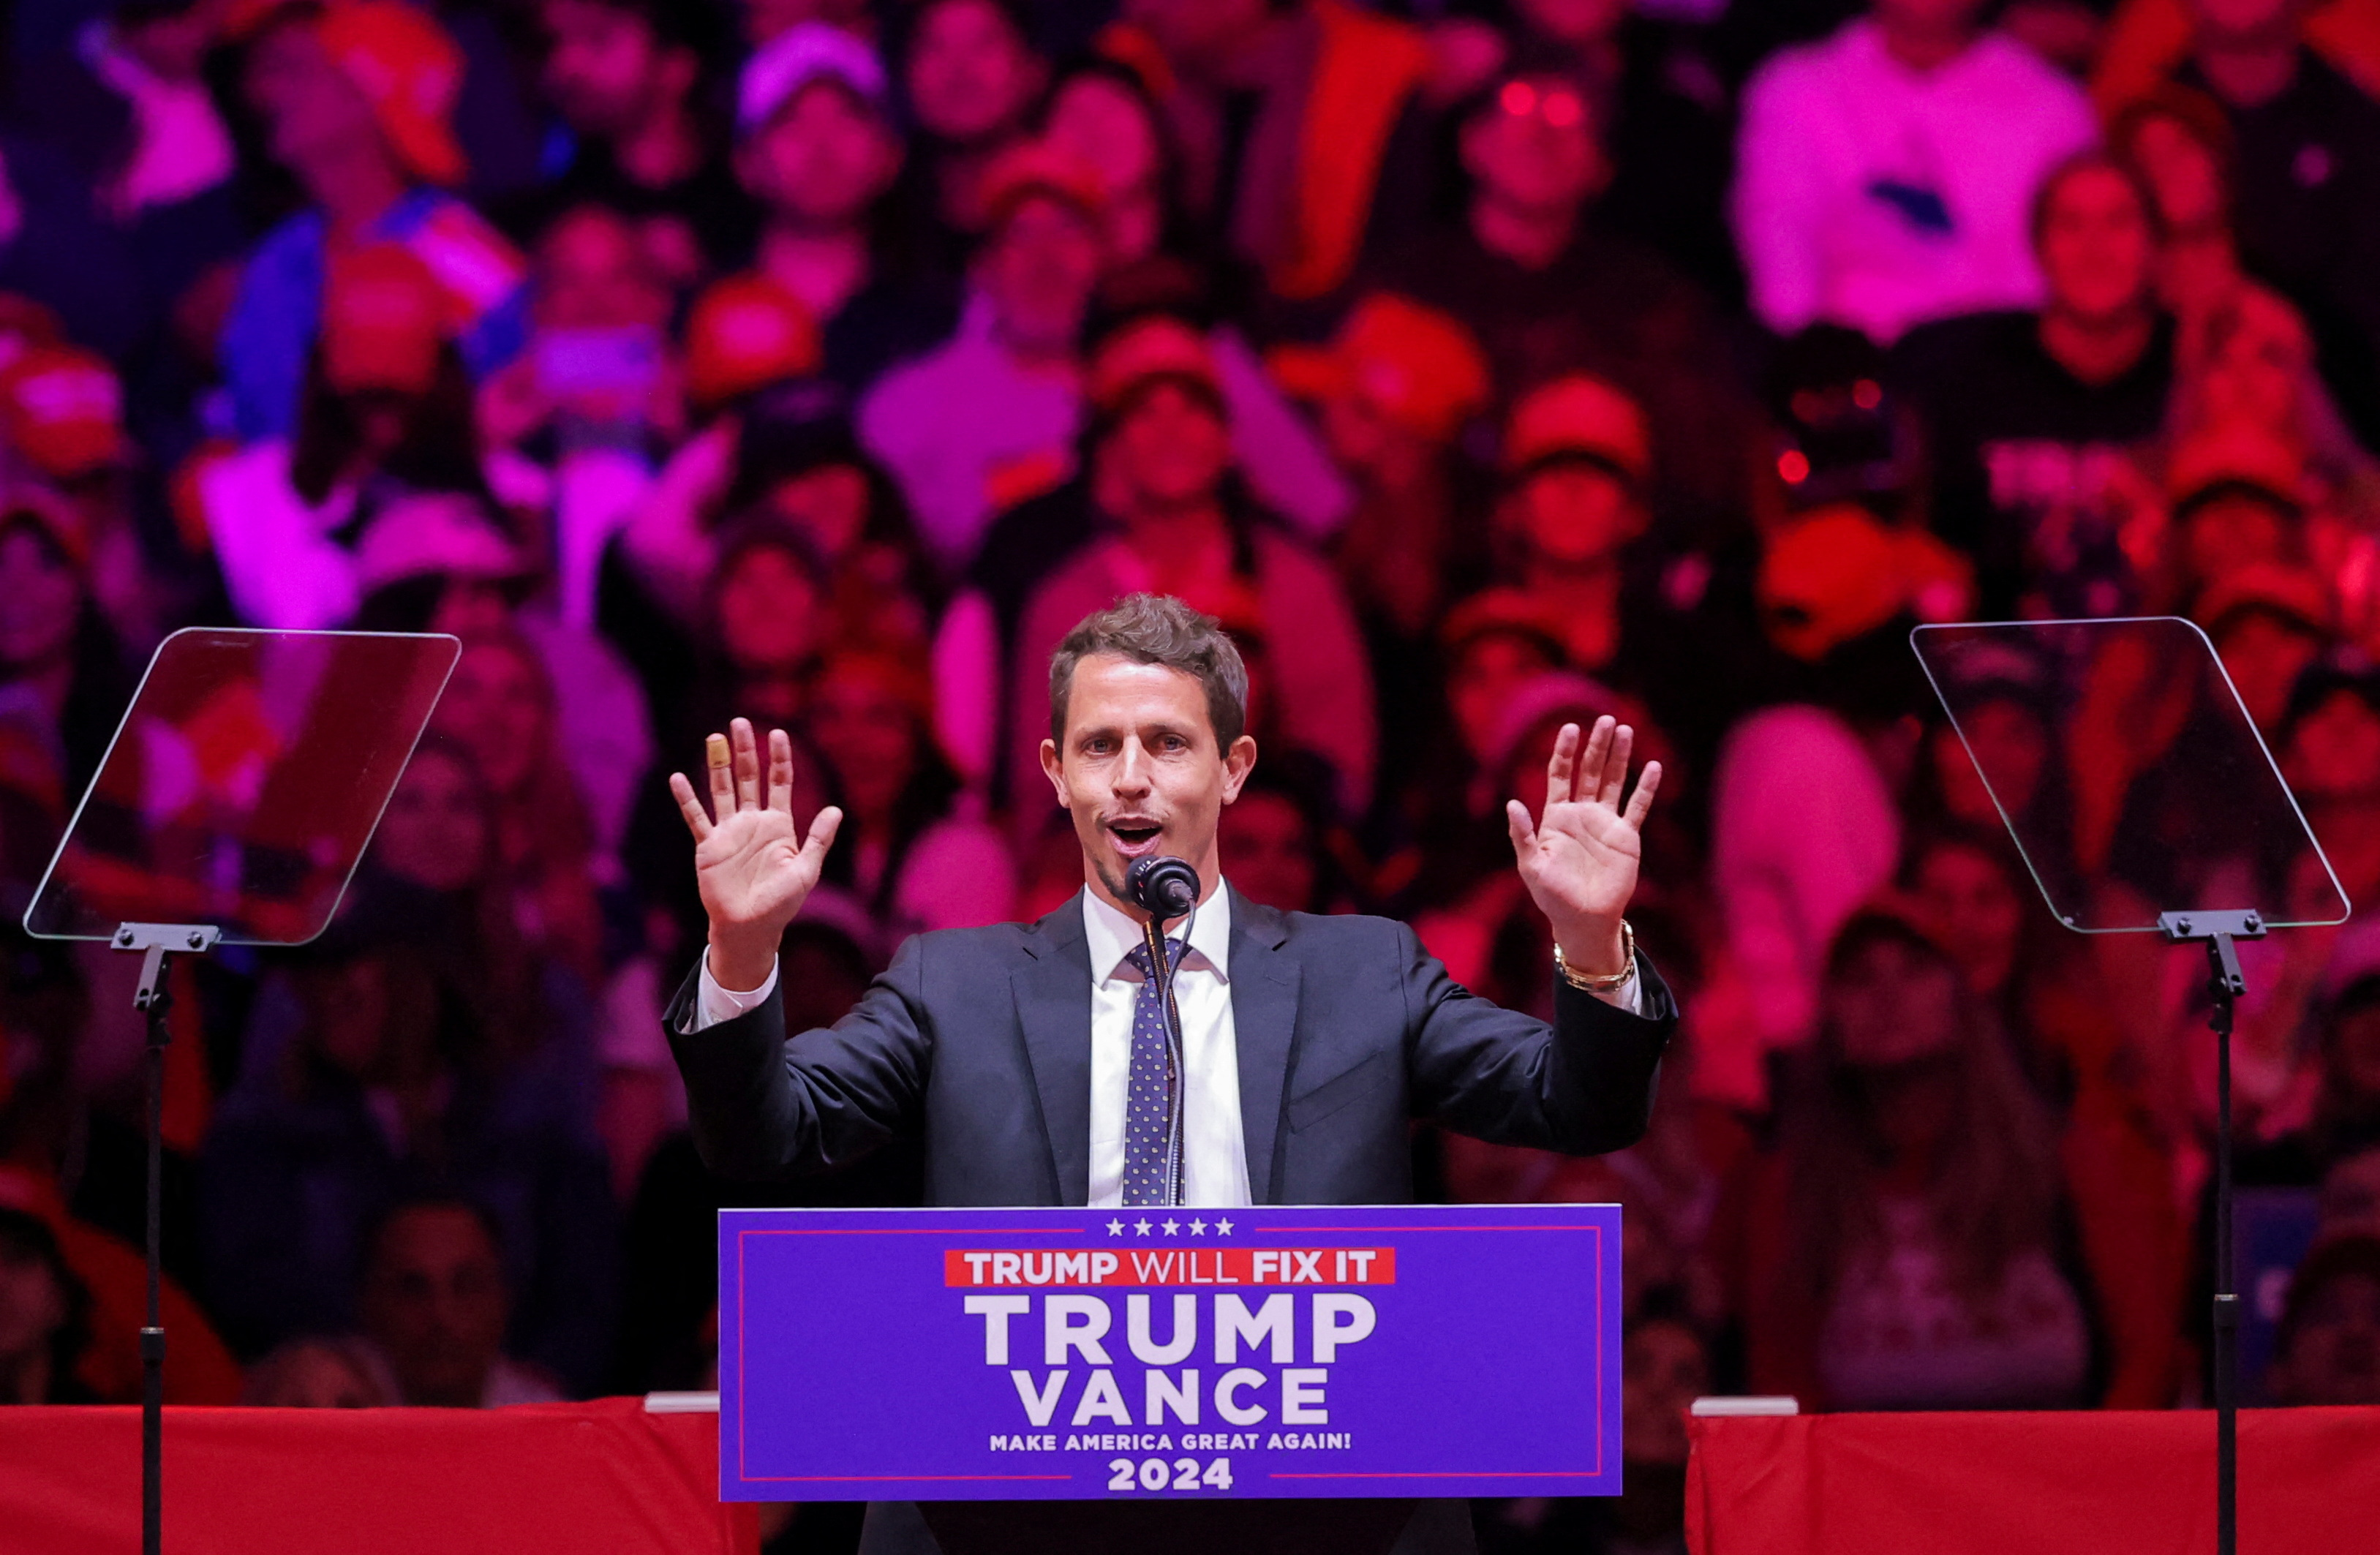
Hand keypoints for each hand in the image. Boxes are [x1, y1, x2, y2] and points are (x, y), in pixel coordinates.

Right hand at [669, 718, 841, 992]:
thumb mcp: (806, 870)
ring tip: (714, 738)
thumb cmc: (781, 903)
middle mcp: (753, 822)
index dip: (779, 759)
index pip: (779, 783)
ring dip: (718, 764)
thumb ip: (818, 839)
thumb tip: (836, 809)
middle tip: (740, 722)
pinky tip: (678, 778)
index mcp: (779, 825)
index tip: (778, 734)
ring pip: (722, 789)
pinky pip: (697, 817)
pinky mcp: (709, 846)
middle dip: (746, 750)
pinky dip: (687, 799)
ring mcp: (729, 832)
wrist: (751, 928)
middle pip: (749, 778)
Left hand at [1506, 717, 1661, 975]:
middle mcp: (1582, 814)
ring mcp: (1605, 824)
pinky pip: (1638, 808)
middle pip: (1590, 771)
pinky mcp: (1626, 837)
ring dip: (1620, 757)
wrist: (1584, 920)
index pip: (1560, 774)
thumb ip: (1523, 835)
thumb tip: (1511, 804)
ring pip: (1614, 782)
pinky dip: (1646, 788)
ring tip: (1626, 730)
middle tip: (1605, 719)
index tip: (1570, 727)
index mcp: (1556, 816)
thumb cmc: (1552, 896)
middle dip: (1597, 746)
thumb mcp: (1532, 866)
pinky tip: (1654, 767)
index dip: (1564, 751)